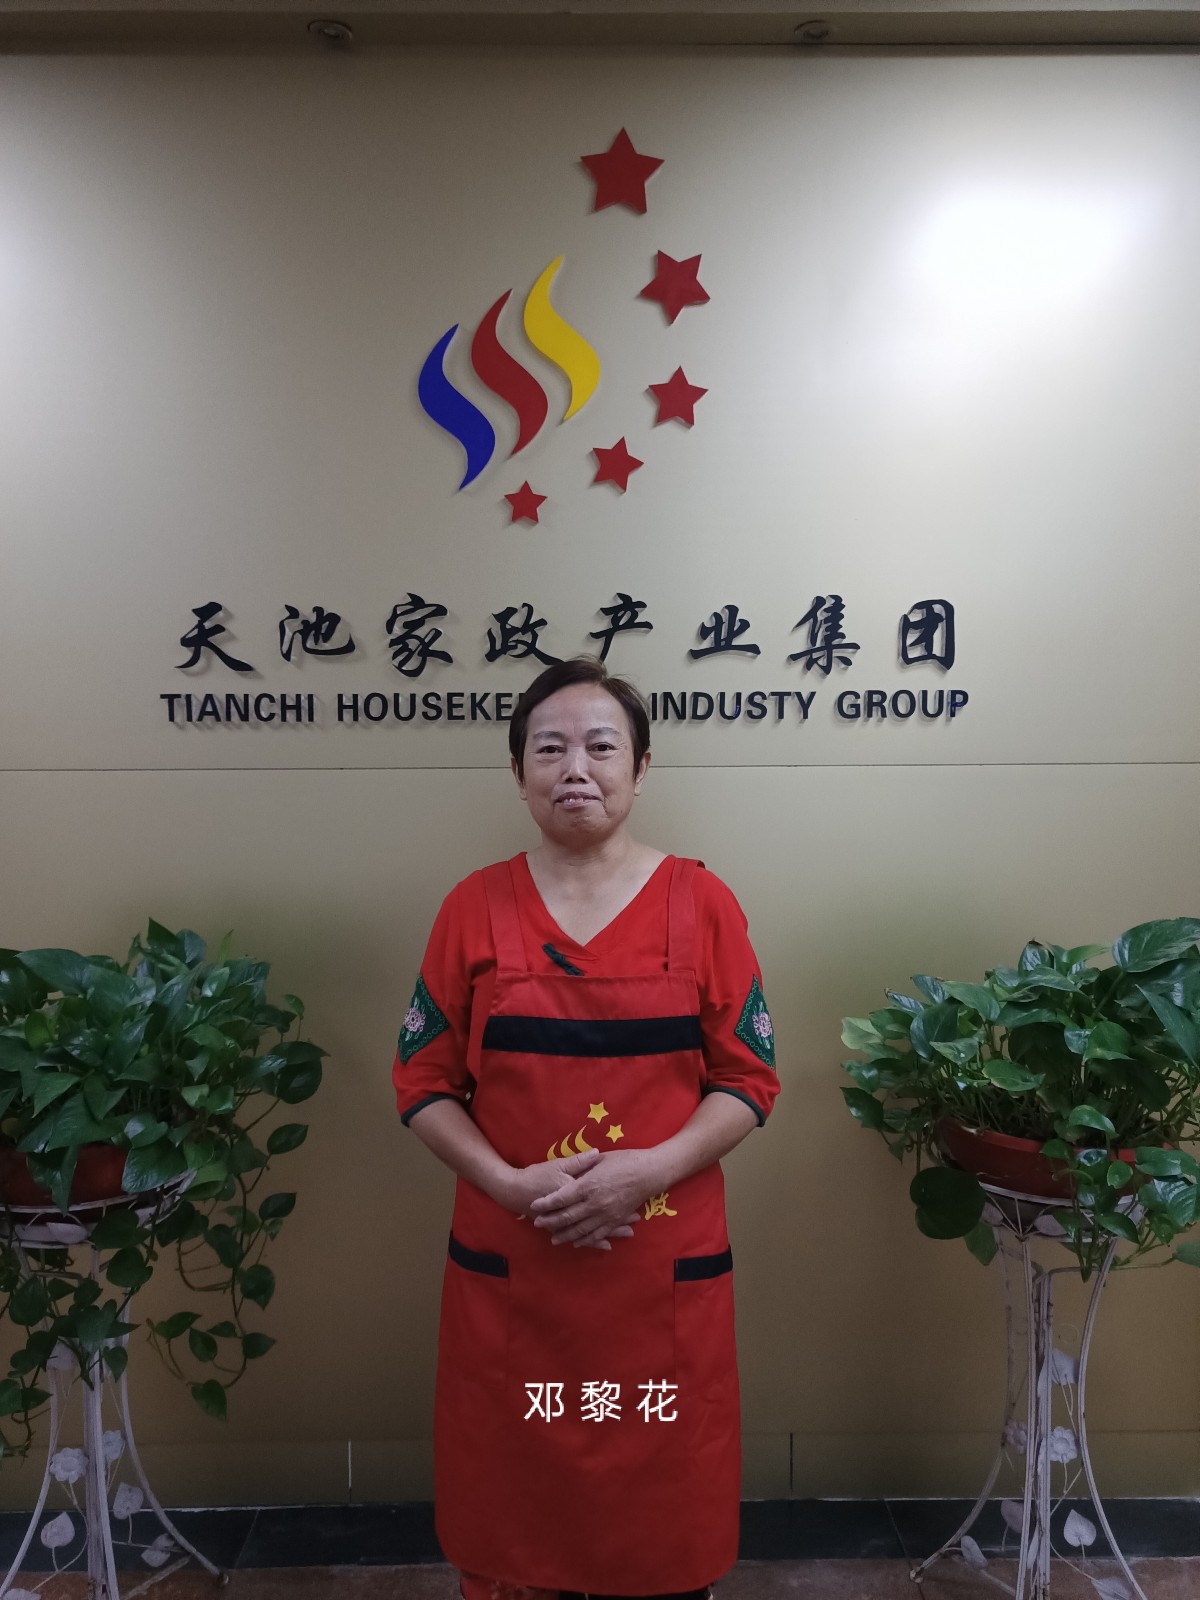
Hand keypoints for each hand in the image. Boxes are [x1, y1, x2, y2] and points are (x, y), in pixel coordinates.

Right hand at [501, 1150, 634, 1250]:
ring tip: (629, 1233)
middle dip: (619, 1218)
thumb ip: (579, 1161)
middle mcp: (575, 1208)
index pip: (600, 1193)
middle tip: (636, 1219)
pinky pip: (581, 1236)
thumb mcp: (558, 1164)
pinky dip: (595, 1241)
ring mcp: (570, 1221)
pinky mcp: (564, 1228)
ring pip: (594, 1228)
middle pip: (601, 1214)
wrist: (516, 1191)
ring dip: (611, 1231)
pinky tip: (607, 1245)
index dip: (617, 1196)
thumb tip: (597, 1153)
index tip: (633, 1196)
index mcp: (575, 1189)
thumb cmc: (538, 1175)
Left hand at [527, 1149, 657, 1247]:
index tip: (534, 1206)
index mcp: (588, 1185)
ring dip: (565, 1235)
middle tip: (538, 1224)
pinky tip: (577, 1243)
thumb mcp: (600, 1159)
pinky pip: (597, 1234)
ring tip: (554, 1239)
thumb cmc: (624, 1160)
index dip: (546, 1203)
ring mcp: (606, 1214)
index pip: (561, 1197)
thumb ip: (582, 1167)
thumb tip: (567, 1172)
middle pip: (568, 1216)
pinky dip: (585, 1240)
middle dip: (551, 1221)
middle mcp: (595, 1202)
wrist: (649, 1172)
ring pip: (581, 1229)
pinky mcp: (615, 1221)